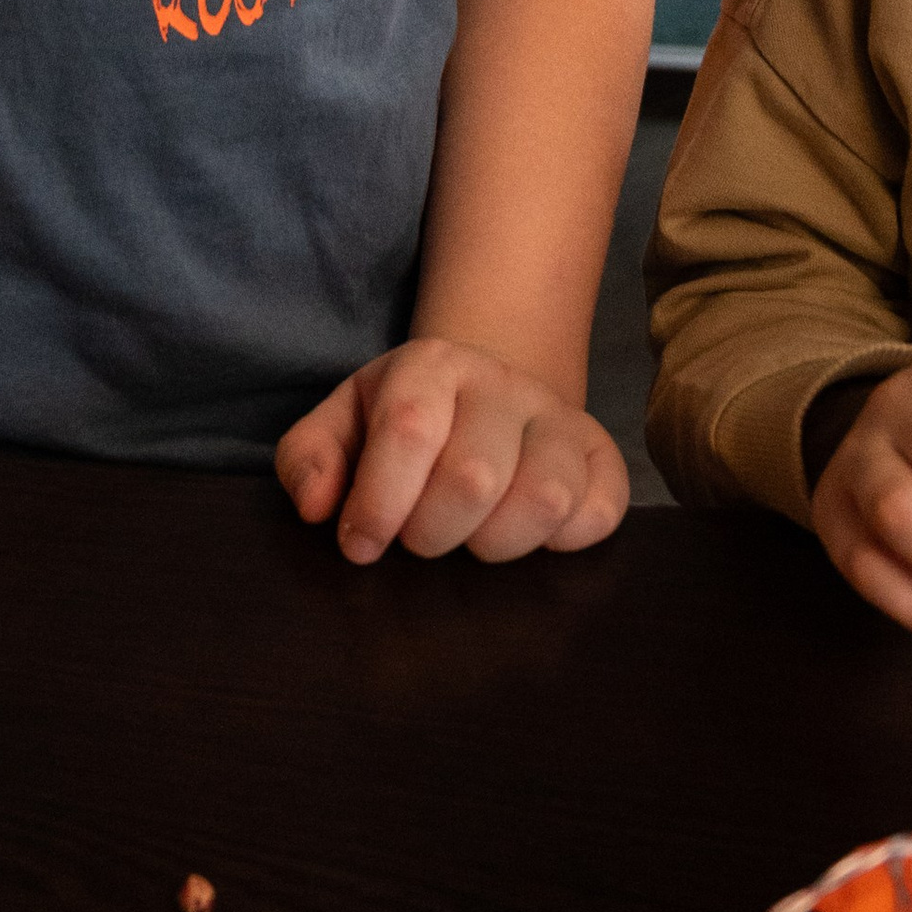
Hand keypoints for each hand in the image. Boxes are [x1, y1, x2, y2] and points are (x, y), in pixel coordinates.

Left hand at [275, 337, 627, 564]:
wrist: (485, 392)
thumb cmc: (403, 420)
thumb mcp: (343, 423)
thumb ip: (309, 458)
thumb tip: (317, 508)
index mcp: (430, 365)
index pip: (409, 430)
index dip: (380, 502)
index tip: (361, 546)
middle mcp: (501, 383)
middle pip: (475, 476)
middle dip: (433, 533)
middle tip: (419, 540)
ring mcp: (559, 418)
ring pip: (545, 496)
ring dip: (497, 544)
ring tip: (472, 541)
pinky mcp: (602, 456)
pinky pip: (600, 511)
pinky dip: (563, 541)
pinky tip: (529, 536)